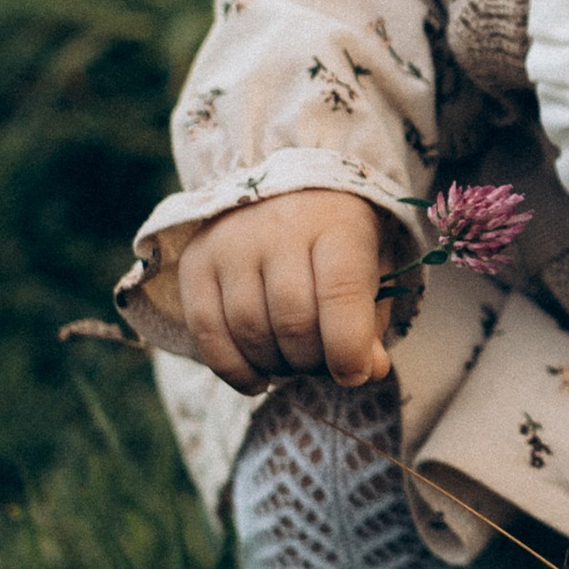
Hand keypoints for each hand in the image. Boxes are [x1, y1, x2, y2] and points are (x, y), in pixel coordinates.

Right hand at [177, 192, 392, 393]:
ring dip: (276, 366)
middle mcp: (279, 228)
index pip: (339, 291)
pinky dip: (233, 369)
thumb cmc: (337, 238)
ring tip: (294, 363)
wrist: (283, 188)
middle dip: (312, 361)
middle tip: (323, 364)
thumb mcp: (373, 267)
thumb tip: (370, 371)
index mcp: (335, 223)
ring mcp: (231, 243)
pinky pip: (206, 332)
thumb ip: (371, 320)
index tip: (354, 375)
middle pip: (292, 319)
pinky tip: (258, 381)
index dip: (347, 346)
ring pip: (249, 329)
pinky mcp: (196, 262)